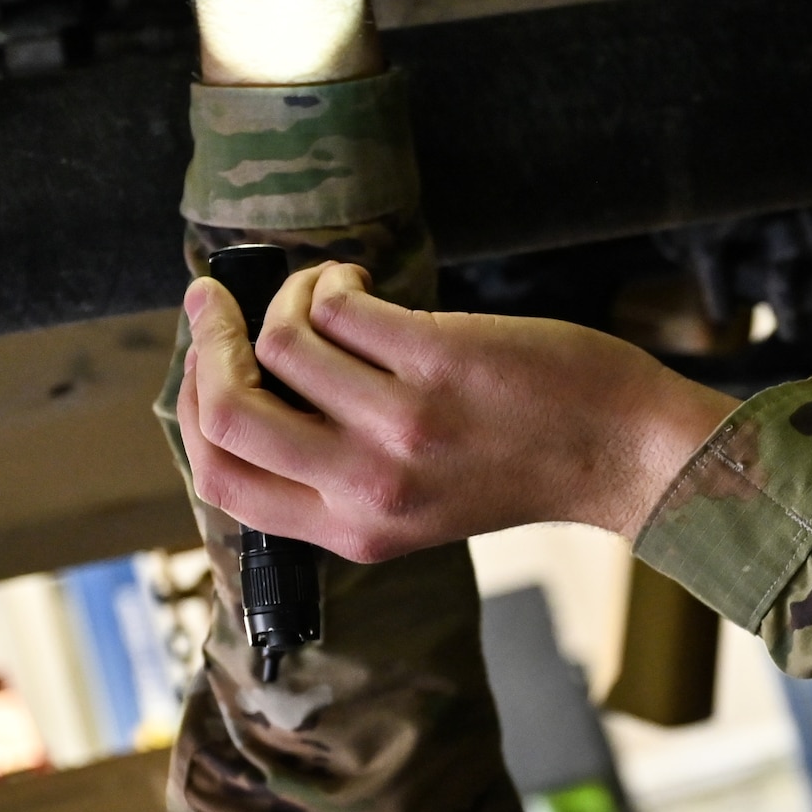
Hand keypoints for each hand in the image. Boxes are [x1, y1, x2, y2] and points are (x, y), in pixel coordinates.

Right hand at [177, 263, 736, 559]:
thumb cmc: (516, 465)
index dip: (191, 410)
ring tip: (327, 288)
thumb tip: (246, 392)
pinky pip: (339, 306)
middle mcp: (369, 488)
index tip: (201, 360)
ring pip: (282, 342)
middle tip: (214, 301)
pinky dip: (333, 278)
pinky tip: (361, 280)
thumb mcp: (411, 508)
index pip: (223, 479)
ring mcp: (402, 426)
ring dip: (288, 296)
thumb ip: (335, 476)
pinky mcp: (437, 364)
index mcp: (351, 533)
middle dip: (207, 343)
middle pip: (228, 413)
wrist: (620, 451)